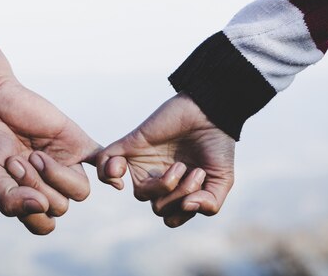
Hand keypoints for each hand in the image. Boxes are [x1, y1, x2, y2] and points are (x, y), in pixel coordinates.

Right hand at [0, 21, 100, 234]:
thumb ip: (9, 200)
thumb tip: (42, 208)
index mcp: (29, 195)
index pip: (44, 223)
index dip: (30, 211)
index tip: (10, 181)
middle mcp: (50, 184)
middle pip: (61, 206)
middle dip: (36, 186)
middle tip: (17, 159)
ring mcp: (66, 163)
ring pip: (81, 191)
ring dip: (56, 176)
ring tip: (35, 154)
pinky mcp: (78, 143)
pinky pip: (100, 161)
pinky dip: (110, 172)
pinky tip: (113, 182)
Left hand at [97, 93, 234, 227]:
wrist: (210, 111)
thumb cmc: (217, 144)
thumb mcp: (222, 180)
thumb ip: (210, 204)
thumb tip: (188, 207)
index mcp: (177, 189)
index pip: (170, 216)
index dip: (184, 212)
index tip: (202, 188)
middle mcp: (159, 178)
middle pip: (158, 207)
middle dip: (180, 195)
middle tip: (196, 172)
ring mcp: (144, 163)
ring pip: (140, 194)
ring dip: (163, 186)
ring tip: (180, 167)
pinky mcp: (131, 146)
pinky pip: (105, 163)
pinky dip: (106, 172)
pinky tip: (121, 169)